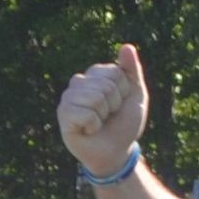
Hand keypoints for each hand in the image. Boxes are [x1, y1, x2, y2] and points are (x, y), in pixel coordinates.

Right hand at [57, 44, 148, 176]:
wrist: (116, 152)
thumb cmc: (124, 124)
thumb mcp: (135, 96)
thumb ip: (132, 71)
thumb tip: (127, 46)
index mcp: (95, 74)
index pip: (115, 73)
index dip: (124, 92)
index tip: (119, 104)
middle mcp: (79, 82)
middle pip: (106, 85)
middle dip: (114, 104)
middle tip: (109, 116)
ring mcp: (68, 98)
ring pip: (95, 98)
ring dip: (103, 115)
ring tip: (99, 122)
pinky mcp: (63, 115)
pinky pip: (85, 113)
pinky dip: (93, 125)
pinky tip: (89, 130)